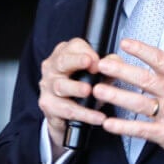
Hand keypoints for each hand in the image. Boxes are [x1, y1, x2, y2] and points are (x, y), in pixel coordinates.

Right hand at [38, 38, 106, 156]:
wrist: (66, 114)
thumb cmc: (83, 86)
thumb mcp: (98, 74)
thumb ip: (108, 66)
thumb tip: (116, 62)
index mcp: (64, 54)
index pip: (74, 46)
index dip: (87, 51)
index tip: (98, 60)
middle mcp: (52, 67)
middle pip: (62, 61)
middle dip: (76, 62)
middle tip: (92, 65)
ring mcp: (48, 86)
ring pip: (61, 86)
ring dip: (76, 88)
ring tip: (89, 91)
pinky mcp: (48, 105)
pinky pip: (66, 109)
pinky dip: (83, 114)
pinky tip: (97, 117)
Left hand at [93, 38, 163, 163]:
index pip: (160, 60)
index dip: (141, 50)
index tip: (125, 43)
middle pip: (145, 79)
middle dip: (122, 71)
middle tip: (103, 64)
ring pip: (140, 103)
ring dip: (118, 96)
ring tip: (99, 90)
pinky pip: (142, 129)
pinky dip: (124, 127)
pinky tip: (108, 123)